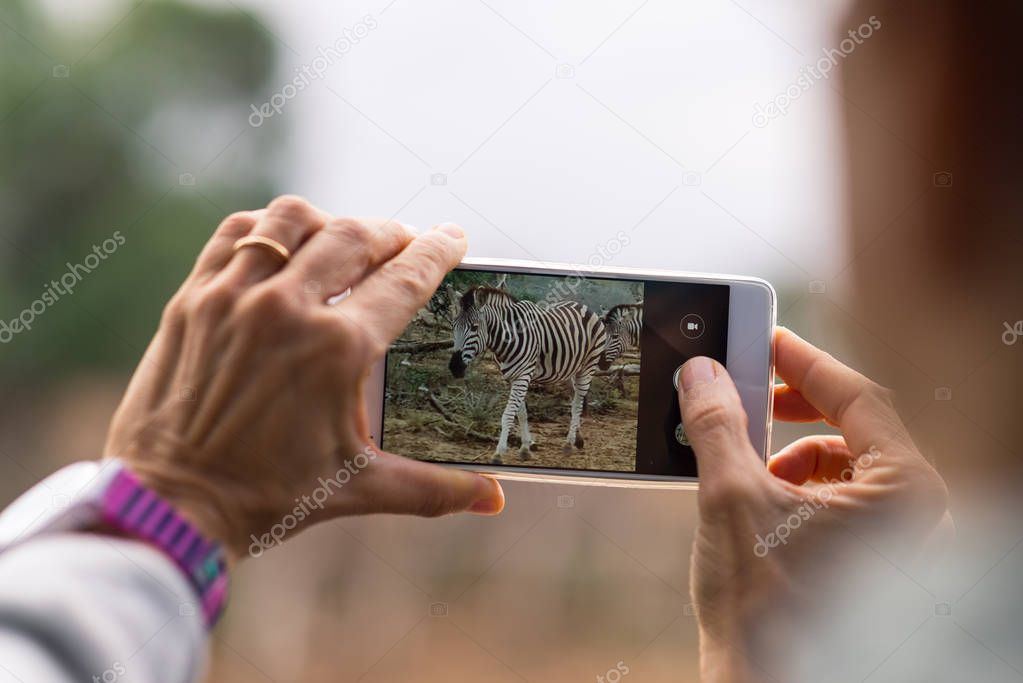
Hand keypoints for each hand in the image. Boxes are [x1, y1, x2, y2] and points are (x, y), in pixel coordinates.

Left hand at [104, 196, 503, 560]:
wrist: (168, 506)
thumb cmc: (267, 498)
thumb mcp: (359, 487)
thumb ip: (435, 488)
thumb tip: (494, 500)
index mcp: (337, 350)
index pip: (406, 278)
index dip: (438, 251)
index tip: (454, 237)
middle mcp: (288, 308)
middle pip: (356, 236)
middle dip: (392, 233)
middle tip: (407, 243)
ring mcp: (234, 296)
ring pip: (294, 219)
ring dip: (330, 222)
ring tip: (345, 240)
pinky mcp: (193, 298)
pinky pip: (237, 233)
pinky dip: (268, 228)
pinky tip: (283, 244)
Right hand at [678, 328, 950, 681]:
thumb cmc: (766, 611)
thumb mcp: (731, 498)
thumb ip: (718, 425)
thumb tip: (703, 373)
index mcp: (906, 492)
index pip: (860, 397)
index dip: (806, 362)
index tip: (768, 339)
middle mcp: (915, 515)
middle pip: (855, 428)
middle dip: (794, 411)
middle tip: (751, 393)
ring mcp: (896, 542)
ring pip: (845, 464)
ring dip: (790, 453)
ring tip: (746, 467)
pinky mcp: (872, 561)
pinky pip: (841, 498)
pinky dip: (798, 486)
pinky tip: (760, 502)